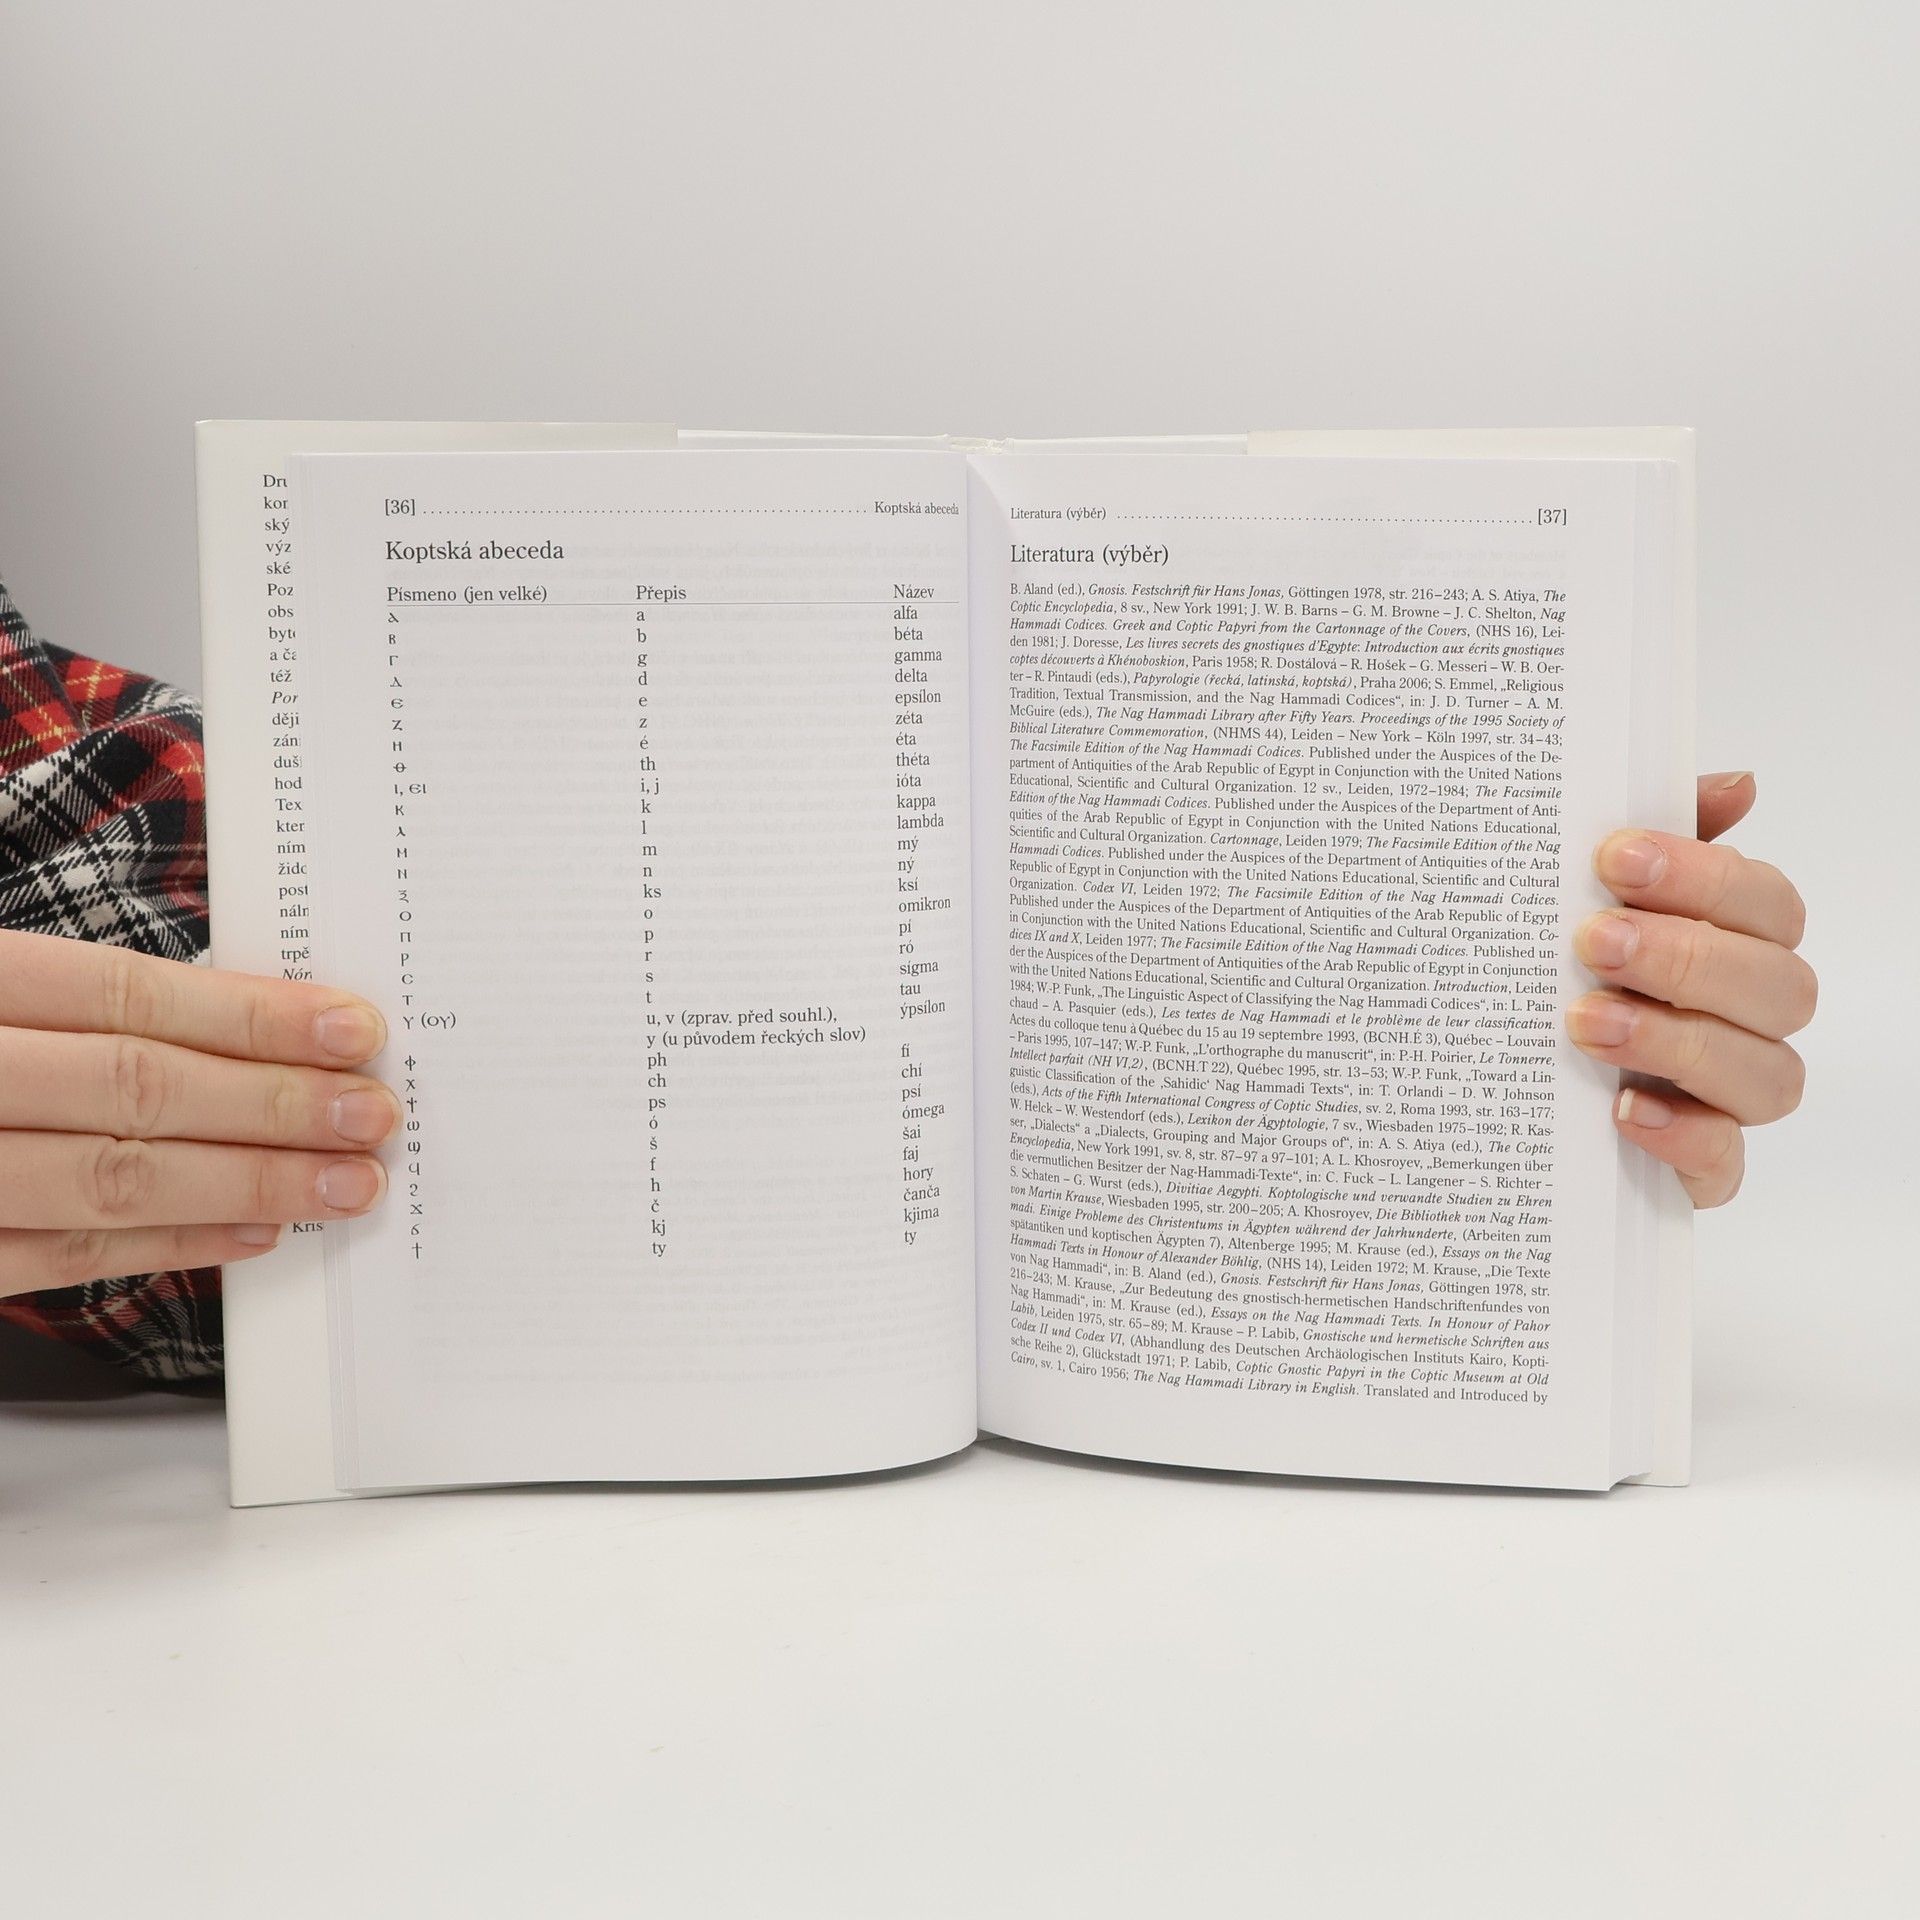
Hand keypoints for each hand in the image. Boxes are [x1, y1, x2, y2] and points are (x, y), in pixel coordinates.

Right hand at [0, 930, 395, 1298]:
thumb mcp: (7, 996)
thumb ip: (98, 1012)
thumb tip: (263, 1029)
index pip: (129, 995)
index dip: (253, 1016)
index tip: (352, 1028)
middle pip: (138, 1087)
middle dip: (274, 1102)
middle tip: (370, 1114)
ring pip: (117, 1180)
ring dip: (251, 1182)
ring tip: (344, 1181)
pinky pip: (72, 1257)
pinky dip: (177, 1243)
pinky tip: (258, 1232)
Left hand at [1566, 772, 1814, 1208]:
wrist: (1485, 1079)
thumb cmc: (1558, 968)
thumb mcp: (1583, 893)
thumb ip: (1658, 835)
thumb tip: (1736, 783)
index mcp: (1733, 944)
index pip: (1765, 903)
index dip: (1703, 877)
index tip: (1615, 857)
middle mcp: (1745, 1019)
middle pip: (1779, 987)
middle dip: (1688, 958)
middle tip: (1595, 941)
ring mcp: (1727, 1098)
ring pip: (1767, 1075)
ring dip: (1680, 1042)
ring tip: (1587, 1023)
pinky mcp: (1697, 1167)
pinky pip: (1724, 1164)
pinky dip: (1682, 1135)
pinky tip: (1622, 1109)